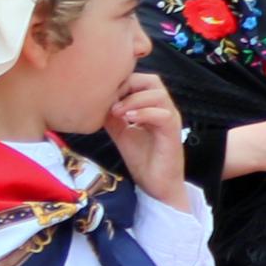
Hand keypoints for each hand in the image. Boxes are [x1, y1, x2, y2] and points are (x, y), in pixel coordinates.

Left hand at [107, 72, 185, 198]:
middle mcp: (164, 109)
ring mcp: (170, 119)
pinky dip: (144, 113)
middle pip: (152, 80)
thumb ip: (111, 115)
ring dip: (134, 100)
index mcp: (152, 106)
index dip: (121, 81)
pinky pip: (163, 115)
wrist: (157, 185)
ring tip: (117, 112)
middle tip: (111, 100)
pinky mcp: (172, 133)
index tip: (102, 94)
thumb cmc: (142, 159)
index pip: (140, 80)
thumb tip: (93, 100)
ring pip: (158, 95)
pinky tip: (128, 120)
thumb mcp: (120, 131)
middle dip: (128, 85)